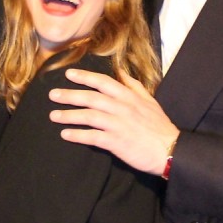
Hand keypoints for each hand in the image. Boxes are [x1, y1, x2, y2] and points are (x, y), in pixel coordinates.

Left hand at [48, 69, 179, 175]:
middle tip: (52, 95)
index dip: (85, 77)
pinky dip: (78, 135)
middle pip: (91, 98)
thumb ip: (134, 86)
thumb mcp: (150, 101)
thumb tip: (121, 72)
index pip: (103, 82)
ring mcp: (119, 125)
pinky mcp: (117, 142)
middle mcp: (122, 108)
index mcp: (129, 97)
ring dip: (69, 115)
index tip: (68, 74)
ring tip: (54, 115)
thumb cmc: (159, 126)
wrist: (170, 150)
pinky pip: (92, 137)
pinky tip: (65, 134)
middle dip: (70, 95)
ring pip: (89, 116)